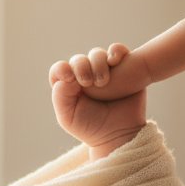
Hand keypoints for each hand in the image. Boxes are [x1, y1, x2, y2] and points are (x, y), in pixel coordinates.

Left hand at [49, 44, 146, 159]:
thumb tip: (65, 77)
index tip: (69, 78)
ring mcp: (105, 71)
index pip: (60, 69)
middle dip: (81, 66)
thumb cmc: (92, 128)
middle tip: (87, 83)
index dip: (61, 69)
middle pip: (78, 60)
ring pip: (97, 54)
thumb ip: (60, 97)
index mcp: (69, 86)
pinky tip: (115, 60)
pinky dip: (116, 51)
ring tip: (103, 82)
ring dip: (97, 62)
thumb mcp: (68, 117)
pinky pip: (118, 50)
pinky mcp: (124, 68)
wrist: (121, 135)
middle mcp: (86, 75)